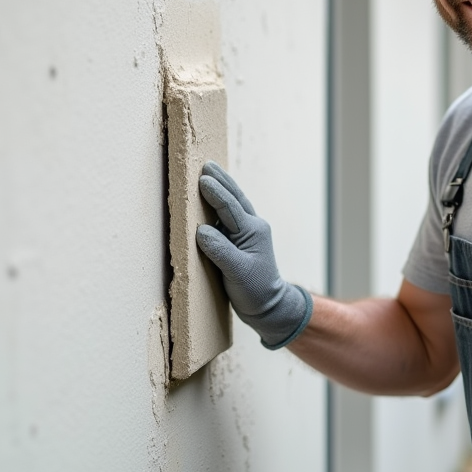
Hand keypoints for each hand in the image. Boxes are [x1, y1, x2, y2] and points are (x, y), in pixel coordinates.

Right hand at [195, 161, 312, 348]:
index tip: (202, 179)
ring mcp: (249, 232)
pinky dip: (222, 202)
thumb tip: (201, 230)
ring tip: (210, 172)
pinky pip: (231, 215)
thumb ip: (220, 250)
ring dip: (222, 187)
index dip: (215, 192)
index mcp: (252, 231)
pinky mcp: (243, 240)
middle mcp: (253, 227)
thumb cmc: (255, 290)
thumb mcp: (237, 272)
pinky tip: (214, 198)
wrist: (270, 306)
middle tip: (206, 165)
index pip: (230, 207)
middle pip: (235, 198)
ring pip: (235, 203)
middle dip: (220, 180)